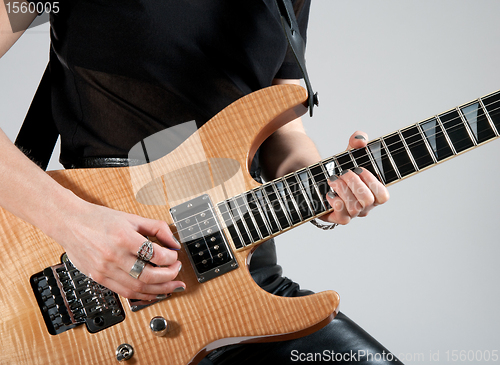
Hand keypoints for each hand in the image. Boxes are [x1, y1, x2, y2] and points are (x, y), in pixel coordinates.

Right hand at [51, 198, 183, 299]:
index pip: (156, 255)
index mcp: (124, 237)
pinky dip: (143, 296)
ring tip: (173, 287)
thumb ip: (157, 228)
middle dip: (169, 276)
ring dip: (160, 290)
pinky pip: (125, 293)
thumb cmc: (100, 219)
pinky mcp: (99, 278)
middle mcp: (114, 256)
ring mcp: (105, 270)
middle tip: (177, 271)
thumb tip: (175, 243)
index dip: (171, 258)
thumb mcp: (132, 218)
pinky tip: (154, 293)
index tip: (175, 256)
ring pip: (138, 288)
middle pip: (149, 275)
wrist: (70, 223)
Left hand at [321, 131, 388, 224]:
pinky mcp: (339, 218)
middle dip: (353, 182)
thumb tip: (360, 140)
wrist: (319, 179)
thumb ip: (357, 140)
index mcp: (374, 193)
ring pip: (355, 207)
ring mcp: (353, 214)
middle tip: (343, 172)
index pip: (383, 196)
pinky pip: (343, 217)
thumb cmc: (340, 167)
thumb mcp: (350, 152)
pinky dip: (336, 202)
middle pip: (367, 200)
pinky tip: (329, 193)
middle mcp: (366, 206)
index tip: (359, 168)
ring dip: (342, 189)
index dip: (372, 181)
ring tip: (333, 179)